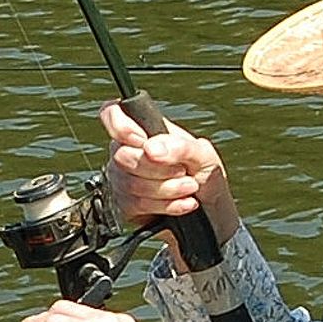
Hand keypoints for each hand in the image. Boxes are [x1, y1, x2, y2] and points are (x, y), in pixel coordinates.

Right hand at [99, 103, 240, 250]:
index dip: (121, 126)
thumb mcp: (204, 154)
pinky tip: (183, 202)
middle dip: (159, 168)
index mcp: (144, 130)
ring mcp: (123, 179)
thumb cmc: (204, 174)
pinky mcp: (125, 205)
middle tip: (183, 171)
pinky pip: (136, 205)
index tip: (144, 142)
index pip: (112, 114)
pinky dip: (166, 205)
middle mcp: (128, 151)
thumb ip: (180, 146)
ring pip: (130, 184)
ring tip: (190, 187)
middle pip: (123, 156)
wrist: (210, 207)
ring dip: (167, 189)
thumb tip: (150, 148)